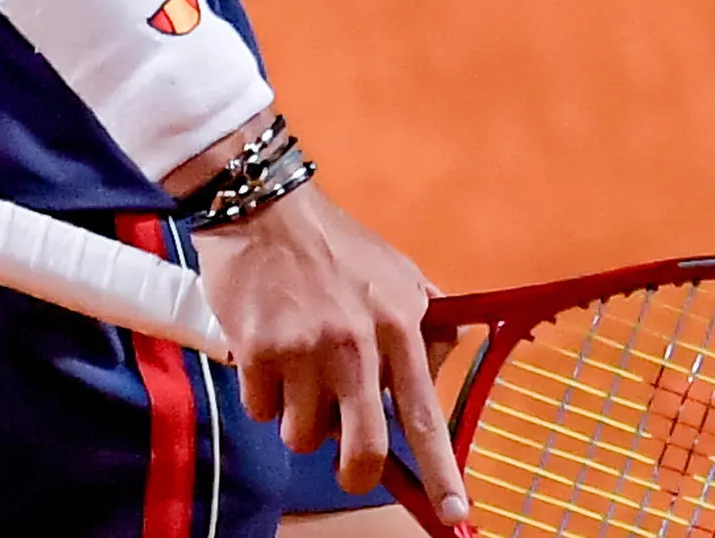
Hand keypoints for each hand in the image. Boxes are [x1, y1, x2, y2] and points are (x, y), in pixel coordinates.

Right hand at [196, 184, 470, 526]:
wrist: (262, 207)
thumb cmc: (333, 245)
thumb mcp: (397, 272)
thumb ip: (424, 321)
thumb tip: (438, 368)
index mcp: (399, 324)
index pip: (425, 414)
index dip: (441, 472)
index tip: (455, 514)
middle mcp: (357, 343)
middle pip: (363, 449)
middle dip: (354, 471)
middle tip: (348, 467)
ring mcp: (305, 349)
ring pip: (303, 435)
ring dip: (298, 417)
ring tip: (297, 371)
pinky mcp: (258, 351)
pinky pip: (262, 411)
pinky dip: (263, 395)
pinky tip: (267, 354)